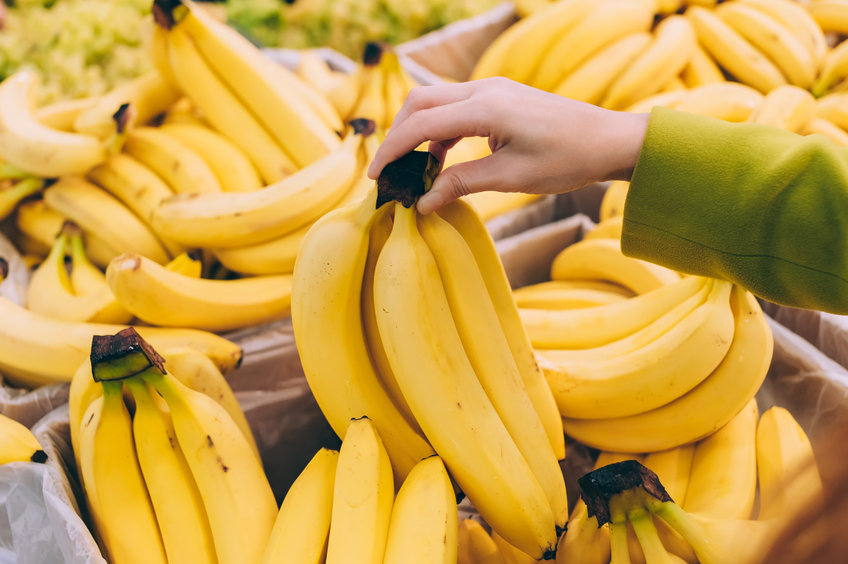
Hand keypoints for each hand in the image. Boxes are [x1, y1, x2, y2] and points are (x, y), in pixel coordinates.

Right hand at [368, 77, 649, 213]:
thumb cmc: (567, 158)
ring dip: (418, 134)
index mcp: (485, 107)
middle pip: (420, 102)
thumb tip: (422, 203)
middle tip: (388, 172)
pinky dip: (440, 133)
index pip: (421, 124)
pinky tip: (441, 161)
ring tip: (414, 173)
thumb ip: (462, 185)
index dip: (392, 150)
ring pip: (435, 103)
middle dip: (398, 136)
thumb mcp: (512, 178)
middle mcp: (484, 89)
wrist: (609, 140)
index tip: (376, 177)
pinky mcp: (499, 98)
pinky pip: (456, 109)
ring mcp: (492, 90)